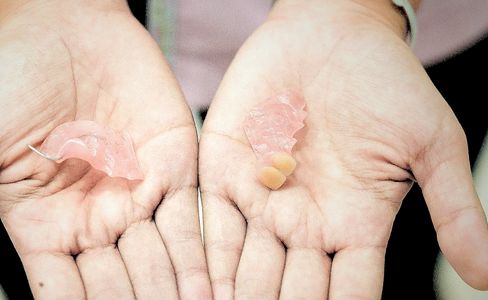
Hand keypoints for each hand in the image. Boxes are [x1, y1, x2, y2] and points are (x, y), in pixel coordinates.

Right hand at [0, 1, 210, 298]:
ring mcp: (136, 198)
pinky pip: (189, 219)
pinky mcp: (172, 169)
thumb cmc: (10, 81)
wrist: (64, 26)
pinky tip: (210, 285)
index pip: (65, 292)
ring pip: (159, 261)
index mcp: (45, 228)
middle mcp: (94, 222)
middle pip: (119, 286)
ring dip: (174, 294)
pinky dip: (201, 254)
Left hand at [200, 0, 487, 297]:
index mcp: (355, 225)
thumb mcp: (430, 144)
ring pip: (247, 268)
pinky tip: (201, 291)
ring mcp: (262, 200)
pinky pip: (213, 223)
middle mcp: (304, 223)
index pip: (347, 292)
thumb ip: (453, 209)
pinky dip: (207, 258)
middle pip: (291, 290)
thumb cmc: (388, 83)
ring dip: (239, 298)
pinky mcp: (225, 170)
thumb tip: (486, 277)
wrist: (333, 32)